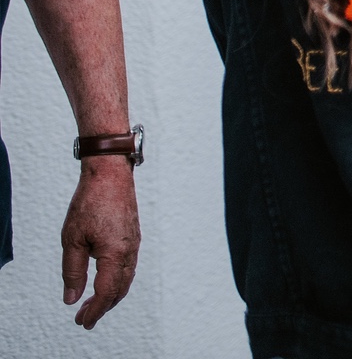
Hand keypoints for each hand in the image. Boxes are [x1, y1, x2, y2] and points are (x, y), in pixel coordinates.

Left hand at [62, 157, 138, 327]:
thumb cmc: (89, 203)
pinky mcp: (133, 236)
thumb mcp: (72, 240)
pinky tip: (104, 280)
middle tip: (84, 319)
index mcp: (115, 254)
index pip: (107, 292)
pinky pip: (129, 266)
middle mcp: (130, 251)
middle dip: (103, 307)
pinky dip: (117, 280)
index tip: (82, 322)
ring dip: (111, 295)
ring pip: (126, 278)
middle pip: (120, 289)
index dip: (95, 310)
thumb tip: (72, 299)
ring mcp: (134, 243)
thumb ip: (73, 271)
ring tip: (91, 303)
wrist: (110, 174)